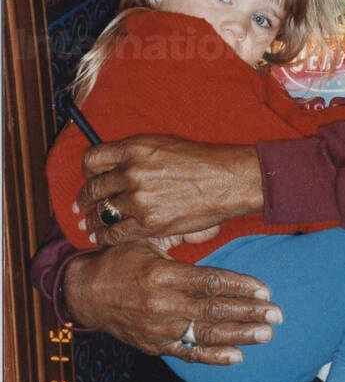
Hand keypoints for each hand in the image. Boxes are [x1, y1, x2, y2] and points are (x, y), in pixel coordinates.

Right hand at [64, 240, 282, 363]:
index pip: (209, 282)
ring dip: (240, 336)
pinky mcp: (155, 345)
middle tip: (277, 314)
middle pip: (214, 310)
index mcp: (162, 274)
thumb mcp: (147, 238)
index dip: (239, 286)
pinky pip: (188, 353)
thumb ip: (180, 233)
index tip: (265, 289)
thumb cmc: (120, 259)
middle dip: (249, 312)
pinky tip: (238, 356)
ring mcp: (159, 328)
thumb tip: (213, 225)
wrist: (86, 293)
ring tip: (266, 334)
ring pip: (206, 335)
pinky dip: (213, 357)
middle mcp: (162, 304)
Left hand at [75, 135, 262, 245]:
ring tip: (89, 224)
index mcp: (134, 148)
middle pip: (93, 188)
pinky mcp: (149, 223)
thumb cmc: (200, 160)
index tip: (90, 179)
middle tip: (81, 205)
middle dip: (85, 198)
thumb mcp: (163, 144)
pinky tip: (100, 236)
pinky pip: (114, 233)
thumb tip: (112, 167)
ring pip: (103, 212)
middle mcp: (132, 172)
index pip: (92, 159)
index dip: (88, 172)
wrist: (227, 179)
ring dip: (94, 219)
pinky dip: (104, 236)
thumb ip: (134, 154)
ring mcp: (139, 199)